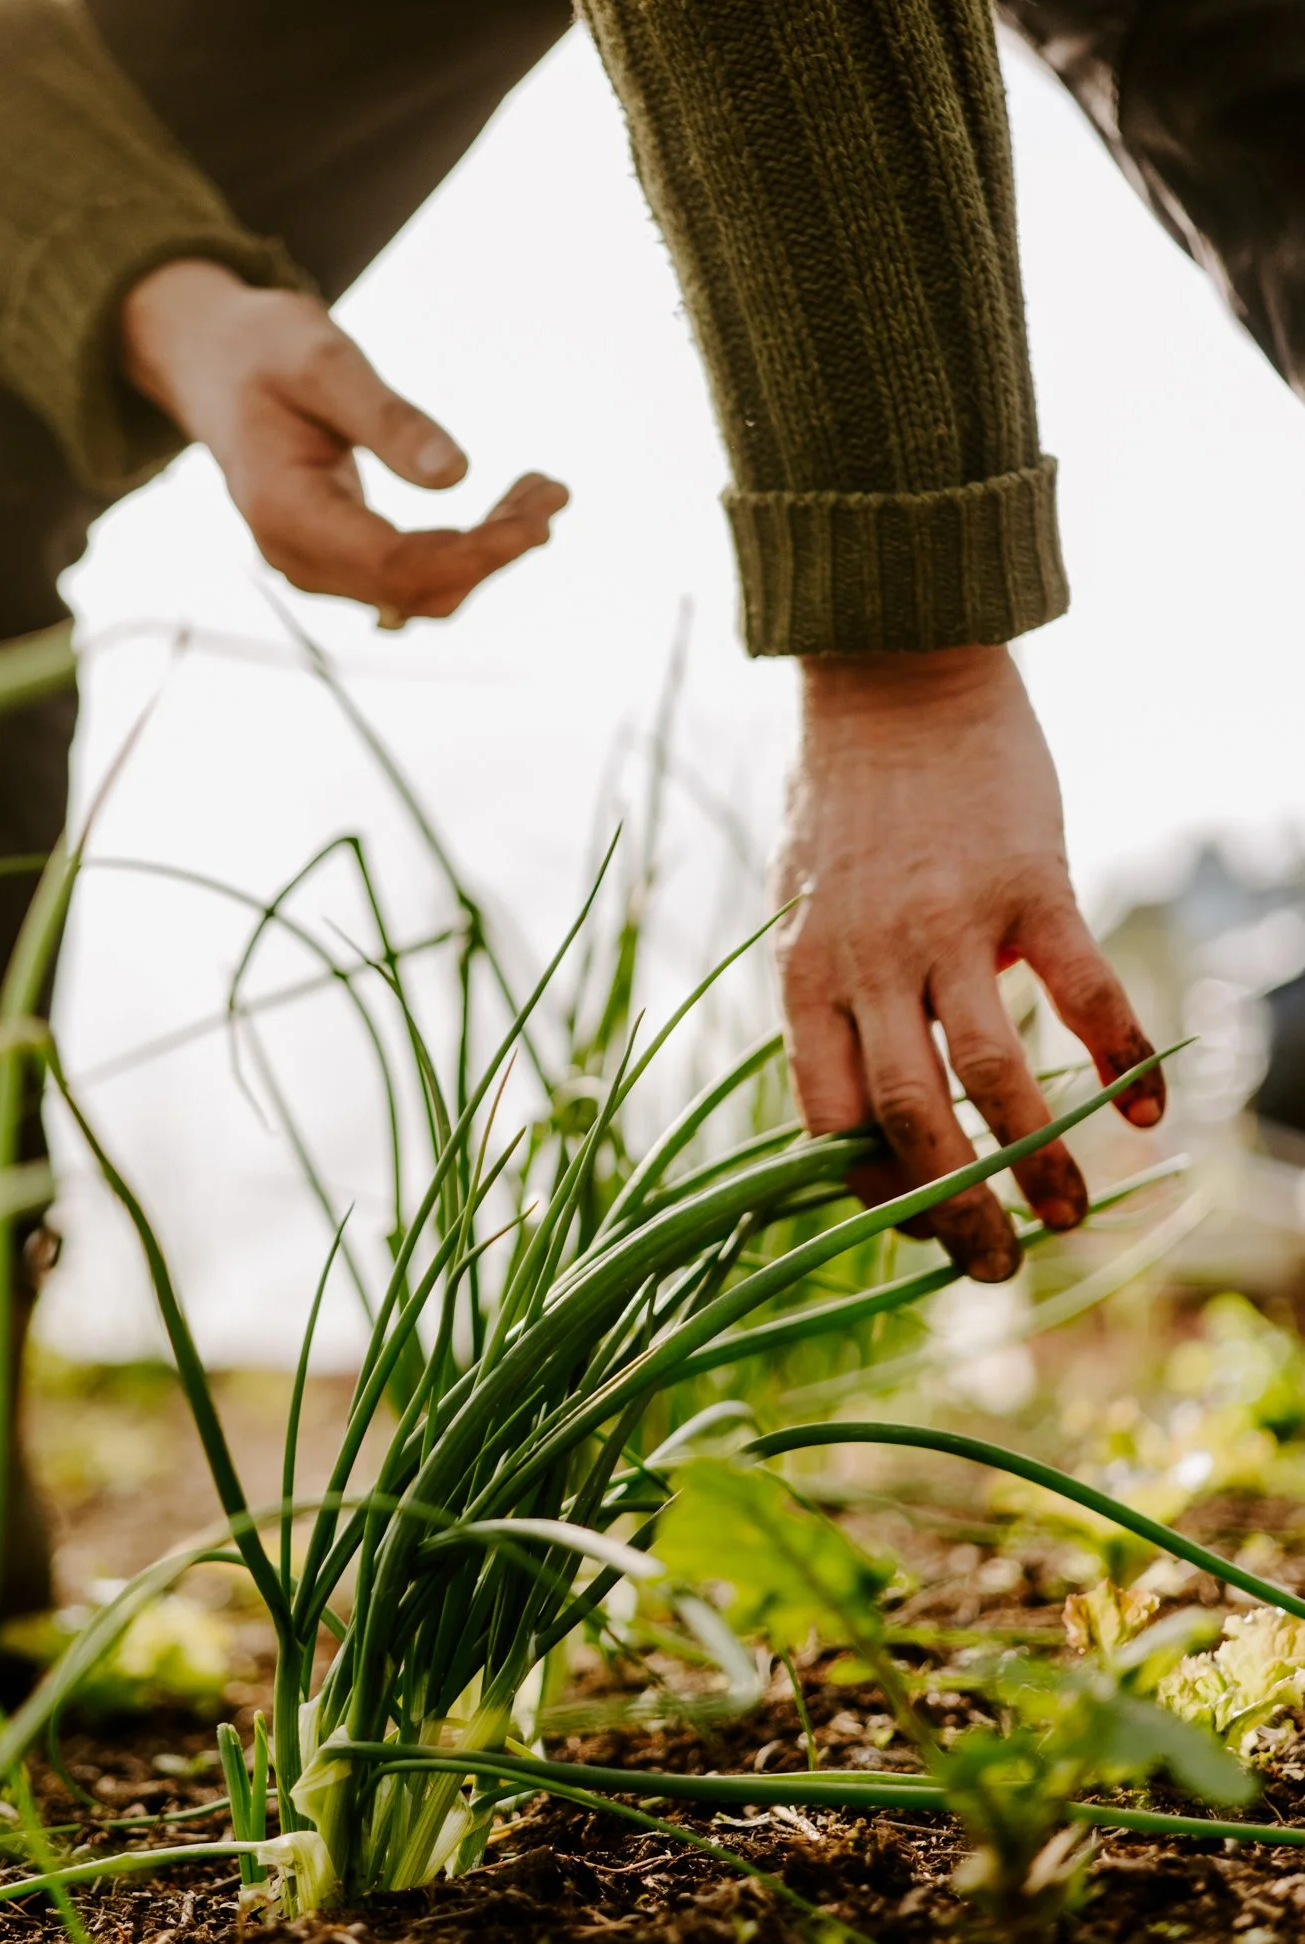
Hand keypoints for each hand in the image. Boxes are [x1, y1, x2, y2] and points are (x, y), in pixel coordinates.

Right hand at [121, 259, 568, 620]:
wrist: (211, 363)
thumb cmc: (264, 349)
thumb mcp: (325, 360)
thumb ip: (388, 419)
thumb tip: (458, 475)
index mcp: (283, 509)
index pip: (394, 564)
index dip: (474, 552)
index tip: (539, 519)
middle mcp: (295, 556)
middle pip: (415, 589)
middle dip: (493, 550)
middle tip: (554, 491)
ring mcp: (315, 566)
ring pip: (420, 594)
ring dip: (487, 554)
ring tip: (542, 492)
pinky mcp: (338, 560)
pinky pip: (412, 578)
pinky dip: (466, 551)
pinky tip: (509, 508)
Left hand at [772, 646, 1163, 1281]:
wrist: (892, 674)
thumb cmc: (841, 798)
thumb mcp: (798, 903)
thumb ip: (824, 996)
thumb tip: (851, 1105)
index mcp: (803, 973)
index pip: (827, 1118)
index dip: (872, 1192)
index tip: (915, 1230)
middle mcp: (869, 959)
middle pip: (910, 1116)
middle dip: (958, 1210)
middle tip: (999, 1269)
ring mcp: (950, 921)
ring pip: (993, 1073)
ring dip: (1038, 1158)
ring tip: (1070, 1215)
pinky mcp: (1028, 881)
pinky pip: (1082, 989)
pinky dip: (1119, 1059)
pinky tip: (1145, 1111)